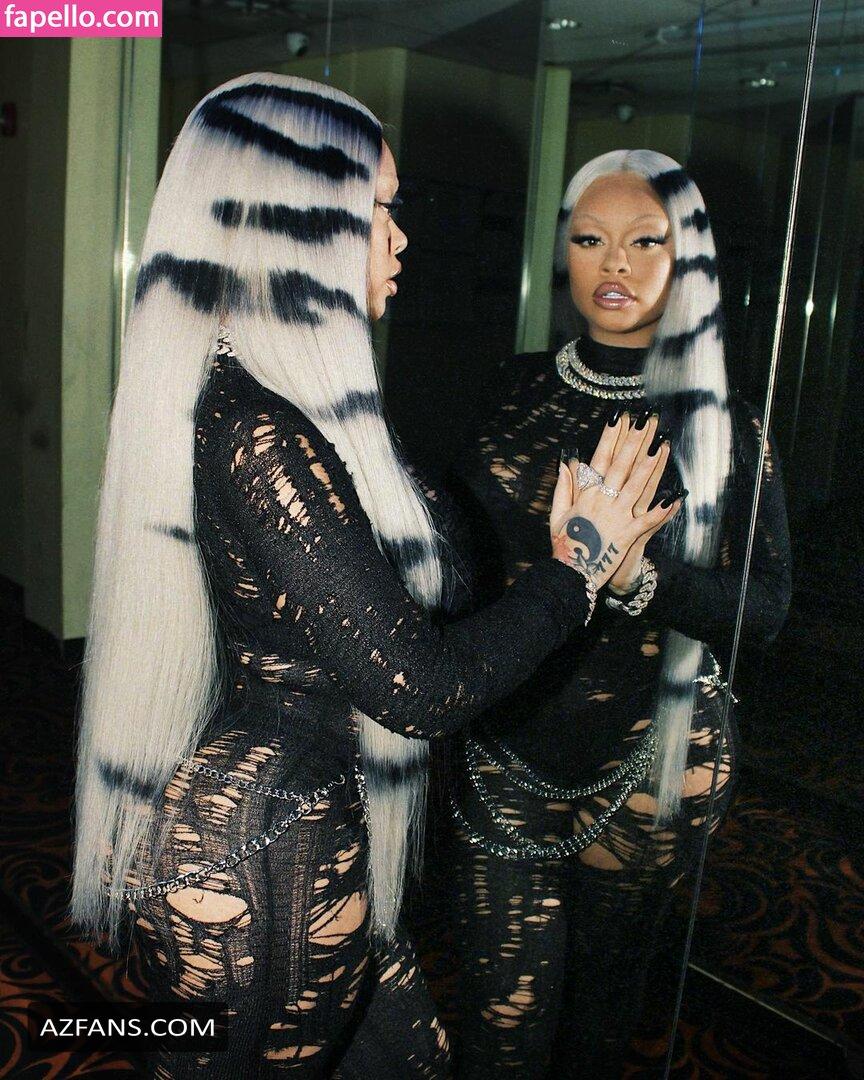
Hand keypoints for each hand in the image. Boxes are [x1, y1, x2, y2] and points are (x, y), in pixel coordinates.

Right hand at [549, 412, 679, 590]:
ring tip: (661, 444)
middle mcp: (603, 501)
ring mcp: (617, 517)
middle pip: (622, 466)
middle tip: (647, 420)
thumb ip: (564, 486)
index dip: (611, 436)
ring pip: (637, 486)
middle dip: (635, 441)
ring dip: (651, 465)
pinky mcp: (628, 535)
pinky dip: (662, 509)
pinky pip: (648, 521)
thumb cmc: (565, 544)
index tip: (620, 416)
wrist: (570, 573)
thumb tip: (567, 459)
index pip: (601, 458)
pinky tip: (675, 496)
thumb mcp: (558, 513)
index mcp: (587, 494)